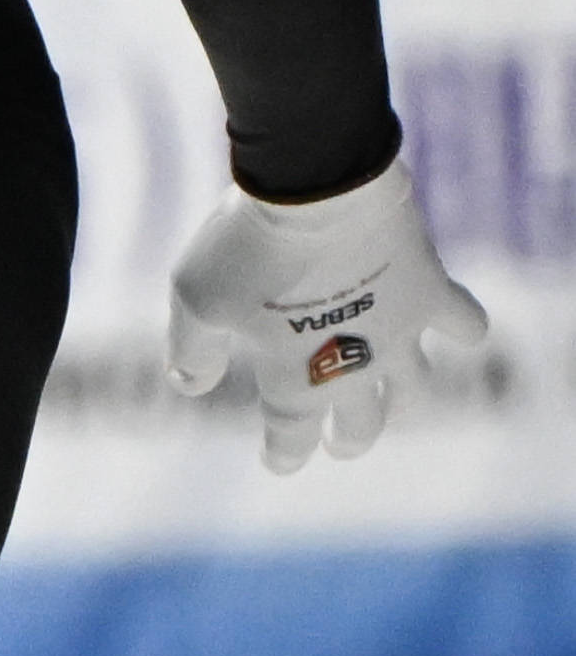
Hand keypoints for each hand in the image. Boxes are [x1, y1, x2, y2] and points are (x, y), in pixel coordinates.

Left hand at [164, 157, 487, 473]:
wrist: (315, 192)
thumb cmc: (245, 249)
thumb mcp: (195, 301)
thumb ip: (191, 350)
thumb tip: (189, 387)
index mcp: (295, 378)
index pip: (291, 435)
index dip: (284, 454)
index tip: (279, 463)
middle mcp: (354, 367)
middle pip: (361, 422)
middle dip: (351, 438)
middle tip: (342, 444)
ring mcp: (400, 332)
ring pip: (417, 389)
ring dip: (406, 402)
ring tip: (398, 405)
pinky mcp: (432, 291)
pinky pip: (465, 322)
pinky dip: (465, 331)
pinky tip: (463, 334)